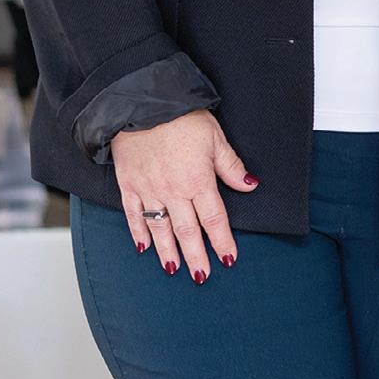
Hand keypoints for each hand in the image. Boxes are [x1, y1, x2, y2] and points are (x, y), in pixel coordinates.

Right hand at [111, 108, 256, 280]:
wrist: (142, 102)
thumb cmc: (182, 116)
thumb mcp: (215, 137)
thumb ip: (231, 166)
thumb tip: (250, 185)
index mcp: (198, 180)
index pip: (214, 218)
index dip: (222, 240)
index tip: (229, 258)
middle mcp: (173, 190)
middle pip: (187, 230)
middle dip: (196, 255)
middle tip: (202, 276)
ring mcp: (148, 190)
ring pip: (160, 228)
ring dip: (168, 251)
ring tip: (175, 269)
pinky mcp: (128, 184)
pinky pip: (133, 215)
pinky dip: (139, 233)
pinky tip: (144, 248)